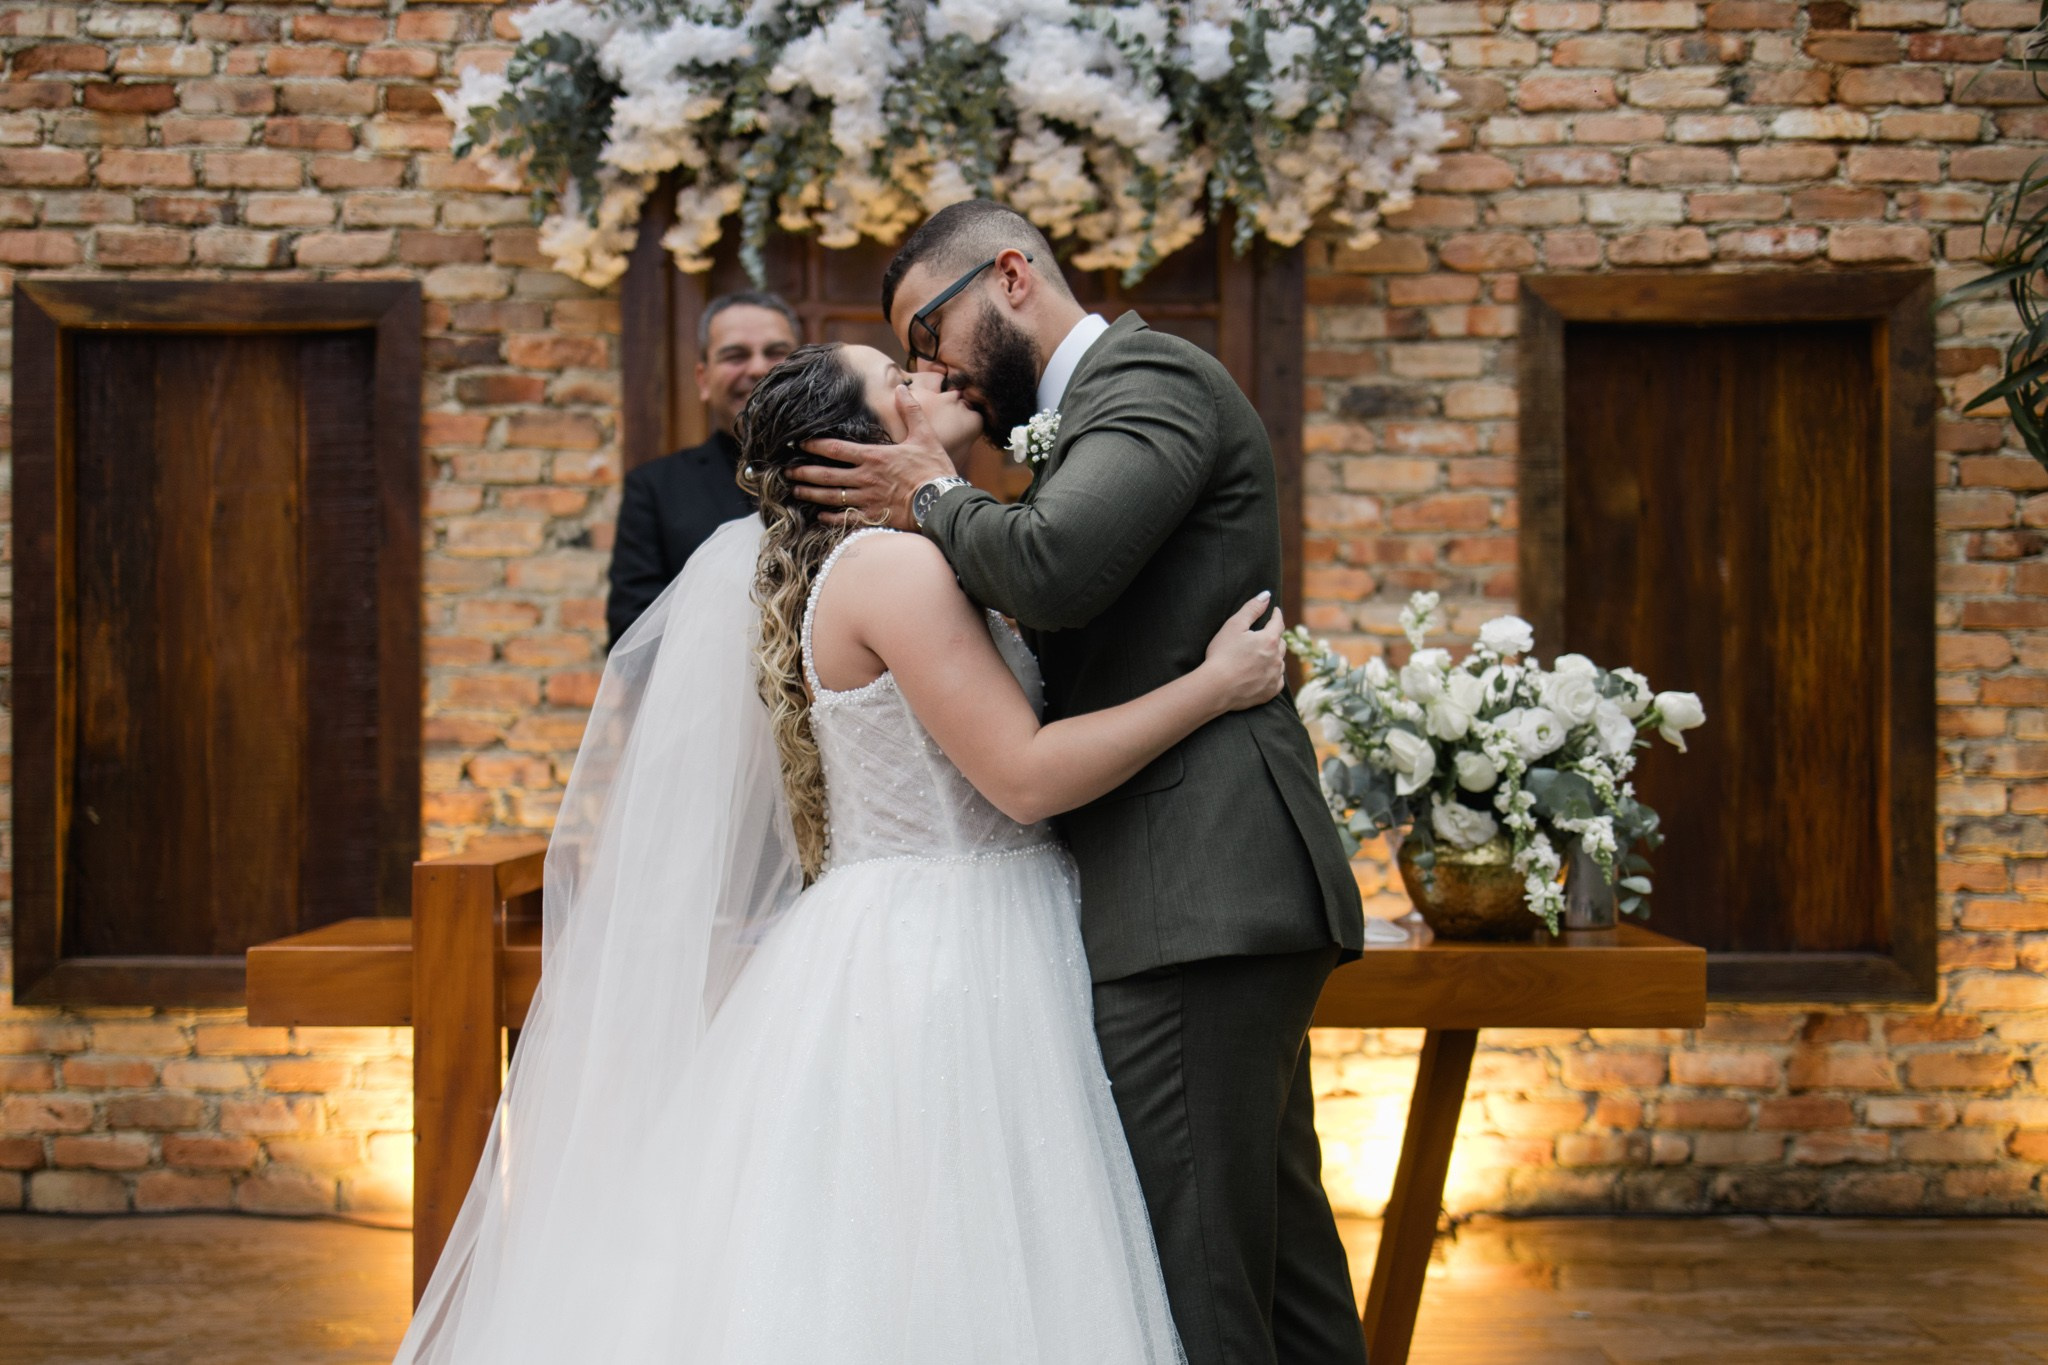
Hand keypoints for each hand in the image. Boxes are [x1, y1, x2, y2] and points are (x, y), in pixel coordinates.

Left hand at [790, 385, 958, 529]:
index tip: (799, 444)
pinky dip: (830, 518)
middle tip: (787, 472)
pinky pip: (846, 518)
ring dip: (811, 494)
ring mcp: (868, 499)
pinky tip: (820, 516)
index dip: (814, 446)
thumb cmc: (934, 470)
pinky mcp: (874, 517)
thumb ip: (910, 411)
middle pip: (827, 475)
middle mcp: (866, 478)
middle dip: (804, 473)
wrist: (942, 503)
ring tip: (796, 492)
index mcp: (874, 457)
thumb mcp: (925, 435)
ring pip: (832, 497)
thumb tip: (901, 388)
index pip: (836, 449)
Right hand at [1200, 592, 1285, 712]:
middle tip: (1267, 634)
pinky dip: (1273, 674)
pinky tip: (1263, 673)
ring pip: (1280, 662)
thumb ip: (1252, 609)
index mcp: (1270, 640)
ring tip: (1263, 655)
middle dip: (1275, 636)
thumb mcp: (1234, 625)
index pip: (1278, 623)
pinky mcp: (1270, 692)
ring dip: (1274, 656)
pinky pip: (1277, 680)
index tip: (1275, 611)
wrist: (1216, 688)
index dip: (1276, 615)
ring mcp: (1275, 676)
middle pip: (1280, 643)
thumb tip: (1266, 595)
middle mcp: (1277, 658)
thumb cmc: (1222, 654)